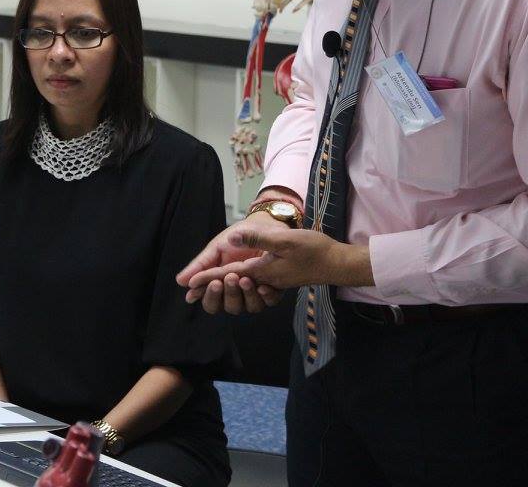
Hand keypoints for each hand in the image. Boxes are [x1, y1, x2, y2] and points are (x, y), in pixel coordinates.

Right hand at [177, 212, 288, 314]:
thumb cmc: (238, 236)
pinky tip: (263, 286)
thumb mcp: (216, 248)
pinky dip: (266, 295)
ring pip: (249, 307)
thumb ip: (200, 265)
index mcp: (221, 283)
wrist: (262, 224)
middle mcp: (238, 291)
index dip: (210, 297)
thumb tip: (180, 281)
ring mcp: (255, 290)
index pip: (212, 301)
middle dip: (229, 294)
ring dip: (246, 295)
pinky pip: (270, 300)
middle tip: (229, 277)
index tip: (213, 283)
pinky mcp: (273, 287)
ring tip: (245, 278)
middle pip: (229, 307)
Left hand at [189, 227, 374, 291]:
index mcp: (263, 272)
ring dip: (226, 288)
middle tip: (195, 284)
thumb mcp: (285, 240)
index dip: (207, 277)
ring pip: (242, 288)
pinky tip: (238, 279)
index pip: (228, 275)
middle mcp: (265, 280)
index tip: (188, 283)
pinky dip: (242, 285)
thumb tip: (232, 239)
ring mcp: (273, 281)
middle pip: (232, 287)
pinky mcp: (280, 278)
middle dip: (213, 288)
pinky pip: (255, 286)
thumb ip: (258, 240)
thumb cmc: (315, 250)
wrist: (339, 263)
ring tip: (211, 282)